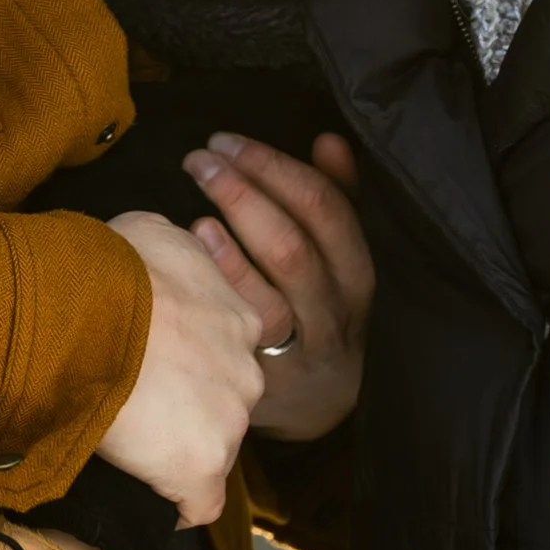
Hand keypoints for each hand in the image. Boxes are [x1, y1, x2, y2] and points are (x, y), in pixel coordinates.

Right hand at [98, 211, 265, 523]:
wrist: (88, 314)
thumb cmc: (110, 267)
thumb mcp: (151, 234)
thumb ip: (174, 255)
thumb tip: (161, 260)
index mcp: (240, 319)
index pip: (226, 354)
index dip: (191, 364)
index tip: (157, 366)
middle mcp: (247, 372)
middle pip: (224, 403)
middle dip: (189, 406)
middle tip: (135, 402)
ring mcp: (229, 423)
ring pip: (212, 449)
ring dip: (177, 450)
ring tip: (127, 442)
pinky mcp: (202, 468)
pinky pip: (198, 504)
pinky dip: (175, 505)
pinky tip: (147, 494)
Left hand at [181, 131, 369, 442]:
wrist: (319, 409)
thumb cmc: (322, 312)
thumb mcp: (340, 259)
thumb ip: (337, 200)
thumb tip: (329, 140)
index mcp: (357, 275)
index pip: (326, 209)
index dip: (275, 169)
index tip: (227, 141)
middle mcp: (336, 315)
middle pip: (292, 247)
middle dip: (244, 192)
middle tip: (200, 158)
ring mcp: (300, 354)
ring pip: (269, 293)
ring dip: (229, 237)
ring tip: (195, 196)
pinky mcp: (266, 384)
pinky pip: (242, 333)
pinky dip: (220, 284)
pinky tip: (191, 246)